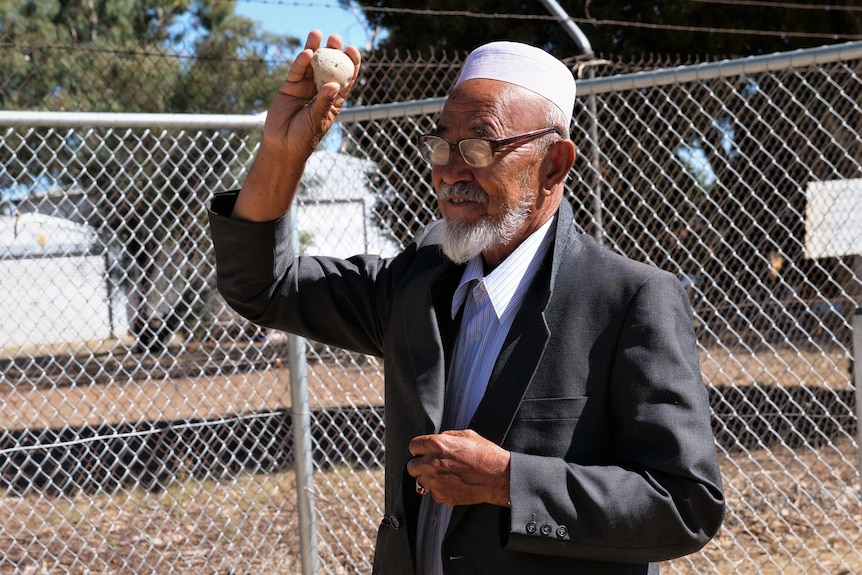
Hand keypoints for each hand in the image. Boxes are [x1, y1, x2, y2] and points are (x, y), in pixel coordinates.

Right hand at [233, 30, 360, 220]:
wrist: (282, 146)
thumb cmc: (304, 137)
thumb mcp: (317, 120)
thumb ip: (324, 102)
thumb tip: (335, 85)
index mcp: (334, 99)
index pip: (346, 78)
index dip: (351, 63)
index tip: (352, 51)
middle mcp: (321, 90)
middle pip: (329, 67)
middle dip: (333, 51)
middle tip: (335, 39)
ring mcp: (305, 88)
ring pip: (311, 65)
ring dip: (315, 49)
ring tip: (317, 34)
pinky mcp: (290, 87)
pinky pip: (297, 71)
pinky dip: (300, 62)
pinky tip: (306, 52)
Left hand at [407, 429, 510, 507]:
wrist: (498, 477)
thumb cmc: (486, 455)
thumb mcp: (467, 435)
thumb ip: (447, 436)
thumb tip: (438, 440)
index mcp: (437, 444)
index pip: (413, 446)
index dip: (418, 449)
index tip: (422, 452)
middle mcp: (432, 463)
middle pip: (411, 466)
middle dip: (419, 465)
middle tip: (431, 466)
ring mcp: (435, 481)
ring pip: (420, 481)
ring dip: (429, 479)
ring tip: (446, 476)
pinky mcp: (441, 496)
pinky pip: (433, 493)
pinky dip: (440, 490)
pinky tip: (453, 484)